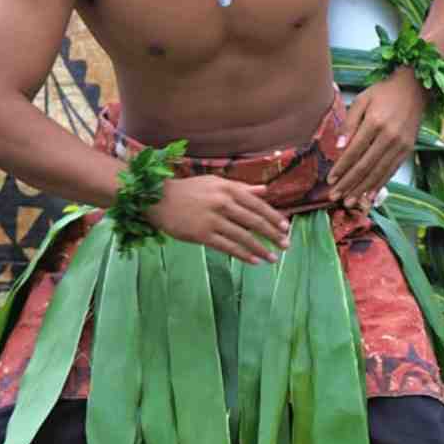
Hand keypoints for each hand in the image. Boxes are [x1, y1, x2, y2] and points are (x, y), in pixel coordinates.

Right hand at [146, 175, 290, 264]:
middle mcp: (222, 203)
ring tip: (274, 258)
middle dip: (273, 235)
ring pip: (243, 237)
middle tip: (286, 245)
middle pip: (254, 221)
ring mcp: (212, 219)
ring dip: (261, 249)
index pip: (257, 204)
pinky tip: (255, 261)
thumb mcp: (215, 182)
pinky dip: (243, 254)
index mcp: (228, 189)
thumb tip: (266, 190)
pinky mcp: (201, 234)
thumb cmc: (188, 190)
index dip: (273, 217)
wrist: (157, 199)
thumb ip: (241, 187)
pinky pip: (227, 247)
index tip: (286, 227)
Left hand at [330, 68, 424, 208]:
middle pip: (366, 166)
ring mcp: (401, 145)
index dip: (341, 167)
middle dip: (349, 184)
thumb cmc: (384, 93)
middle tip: (335, 197)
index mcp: (376, 122)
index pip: (355, 151)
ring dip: (363, 189)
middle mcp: (390, 136)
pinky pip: (392, 171)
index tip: (330, 179)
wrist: (414, 88)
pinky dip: (380, 185)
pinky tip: (370, 196)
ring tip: (350, 202)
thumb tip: (338, 147)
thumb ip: (349, 123)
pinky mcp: (408, 150)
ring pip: (379, 172)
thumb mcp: (361, 100)